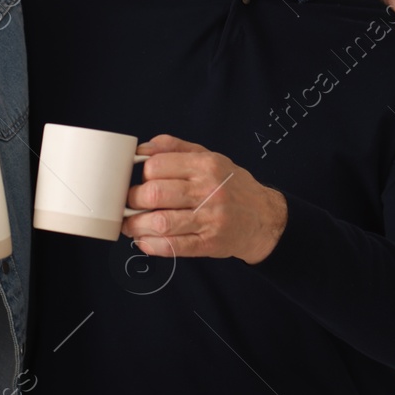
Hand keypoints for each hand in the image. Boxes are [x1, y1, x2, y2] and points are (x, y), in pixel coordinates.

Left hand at [120, 135, 286, 263]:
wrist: (264, 218)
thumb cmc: (231, 186)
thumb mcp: (209, 157)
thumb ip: (175, 148)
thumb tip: (142, 149)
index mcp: (206, 165)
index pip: (157, 166)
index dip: (141, 175)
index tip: (138, 181)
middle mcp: (209, 190)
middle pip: (155, 194)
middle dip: (133, 200)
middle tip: (130, 204)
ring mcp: (210, 218)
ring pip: (160, 222)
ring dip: (136, 225)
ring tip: (130, 225)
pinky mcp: (210, 243)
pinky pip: (174, 246)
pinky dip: (152, 245)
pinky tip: (144, 241)